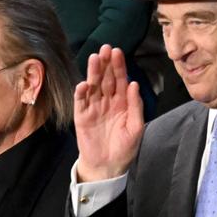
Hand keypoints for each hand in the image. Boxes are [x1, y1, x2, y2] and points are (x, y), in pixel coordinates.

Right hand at [74, 44, 143, 182]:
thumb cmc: (125, 148)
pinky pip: (81, 103)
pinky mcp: (82, 117)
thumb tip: (134, 84)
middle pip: (106, 78)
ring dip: (93, 73)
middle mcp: (107, 101)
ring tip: (94, 59)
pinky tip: (84, 84)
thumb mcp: (136, 127)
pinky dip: (81, 93)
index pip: (120, 79)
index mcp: (122, 102)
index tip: (117, 52)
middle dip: (106, 63)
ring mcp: (94, 107)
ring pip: (93, 86)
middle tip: (105, 48)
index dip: (119, 66)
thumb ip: (135, 106)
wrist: (108, 167)